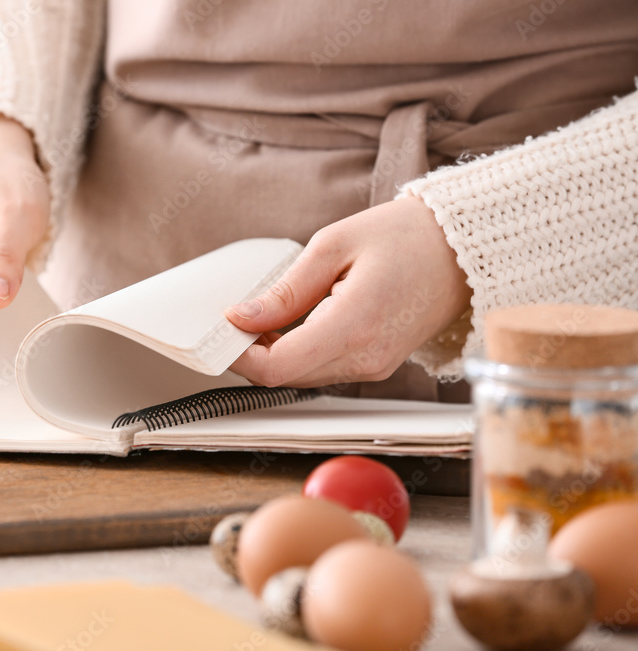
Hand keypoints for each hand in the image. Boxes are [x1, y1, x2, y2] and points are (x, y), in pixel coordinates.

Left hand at [225, 196, 471, 387]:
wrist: (464, 249)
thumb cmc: (408, 237)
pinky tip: (292, 325)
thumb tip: (243, 316)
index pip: (277, 368)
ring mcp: (375, 367)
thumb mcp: (334, 246)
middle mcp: (366, 358)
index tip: (222, 332)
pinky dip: (299, 353)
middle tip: (237, 319)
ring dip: (275, 355)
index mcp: (354, 327)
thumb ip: (285, 290)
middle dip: (252, 354)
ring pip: (303, 377)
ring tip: (264, 317)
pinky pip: (324, 369)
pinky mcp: (378, 365)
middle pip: (285, 378)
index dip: (239, 356)